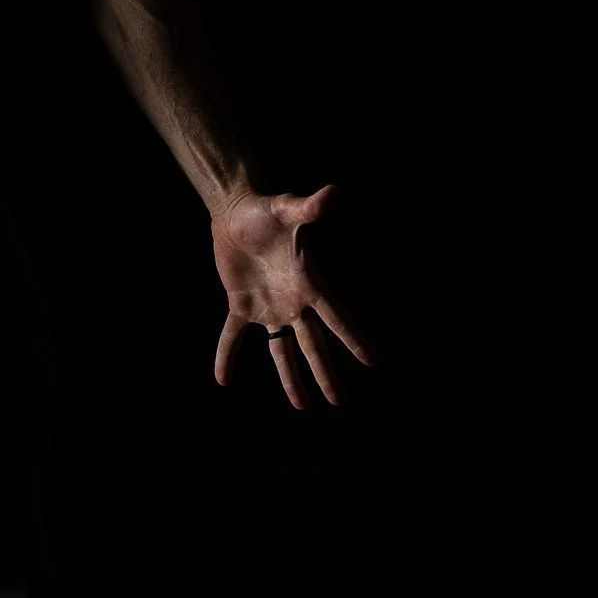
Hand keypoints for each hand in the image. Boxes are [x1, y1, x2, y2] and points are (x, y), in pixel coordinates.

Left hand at [210, 184, 372, 412]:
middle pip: (313, 345)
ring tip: (302, 405)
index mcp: (309, 284)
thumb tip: (334, 192)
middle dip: (325, 374)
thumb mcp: (288, 209)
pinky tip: (223, 378)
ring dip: (290, 378)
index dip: (354, 339)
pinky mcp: (241, 304)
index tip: (374, 362)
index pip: (336, 318)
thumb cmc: (267, 208)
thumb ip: (310, 207)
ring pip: (281, 350)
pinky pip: (232, 336)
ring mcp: (268, 306)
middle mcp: (293, 301)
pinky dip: (227, 355)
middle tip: (340, 402)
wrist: (237, 209)